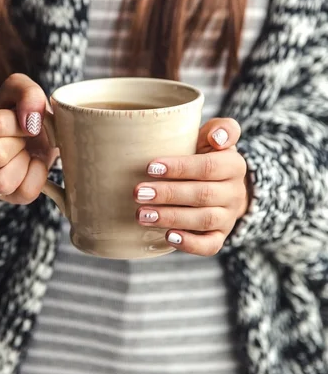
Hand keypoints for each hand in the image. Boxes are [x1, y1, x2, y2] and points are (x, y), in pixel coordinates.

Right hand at [0, 73, 57, 203]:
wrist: (43, 134)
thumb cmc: (25, 113)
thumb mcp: (22, 90)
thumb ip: (25, 92)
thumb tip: (30, 119)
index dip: (21, 120)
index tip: (28, 120)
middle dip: (22, 141)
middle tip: (25, 137)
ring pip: (3, 180)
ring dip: (25, 161)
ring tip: (26, 151)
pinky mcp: (6, 198)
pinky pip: (24, 193)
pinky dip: (37, 176)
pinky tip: (33, 164)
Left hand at [134, 118, 247, 255]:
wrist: (222, 184)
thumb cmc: (207, 154)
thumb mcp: (214, 136)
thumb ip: (222, 128)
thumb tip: (218, 137)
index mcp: (234, 164)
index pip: (208, 167)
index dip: (179, 168)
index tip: (150, 167)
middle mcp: (235, 192)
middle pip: (202, 194)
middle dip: (168, 194)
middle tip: (139, 193)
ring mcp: (229, 217)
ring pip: (203, 220)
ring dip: (171, 218)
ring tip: (142, 214)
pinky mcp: (220, 236)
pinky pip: (210, 245)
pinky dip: (189, 243)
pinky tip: (168, 236)